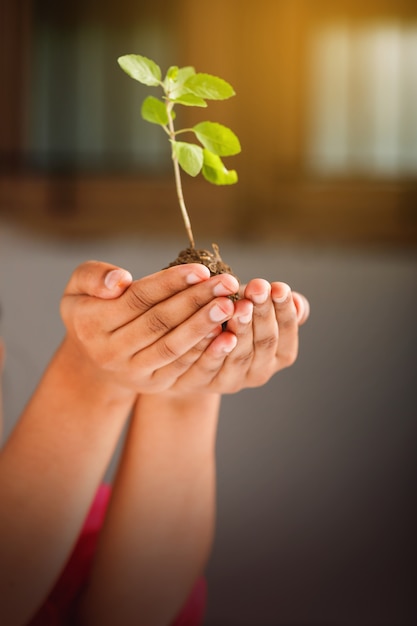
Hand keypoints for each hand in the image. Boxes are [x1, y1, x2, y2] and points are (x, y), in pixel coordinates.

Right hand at [60, 260, 239, 393]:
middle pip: (159, 322)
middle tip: (226, 283)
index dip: (171, 283)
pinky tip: (226, 333)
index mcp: (90, 323)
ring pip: (172, 346)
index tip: (201, 268)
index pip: (137, 299)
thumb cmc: (91, 308)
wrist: (93, 357)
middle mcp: (109, 352)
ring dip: (203, 325)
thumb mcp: (78, 287)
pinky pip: (181, 366)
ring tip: (229, 305)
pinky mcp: (153, 384)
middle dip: (196, 300)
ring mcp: (132, 372)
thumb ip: (94, 276)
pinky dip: (204, 350)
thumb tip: (121, 281)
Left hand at [148, 278, 309, 394]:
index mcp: (281, 354)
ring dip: (241, 329)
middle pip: (265, 341)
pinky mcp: (208, 383)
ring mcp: (235, 381)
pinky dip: (214, 349)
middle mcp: (261, 371)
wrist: (197, 356)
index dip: (284, 309)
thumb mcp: (255, 310)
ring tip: (238, 306)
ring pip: (240, 355)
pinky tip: (212, 329)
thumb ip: (276, 306)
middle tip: (258, 289)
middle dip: (263, 313)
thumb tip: (297, 302)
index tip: (279, 287)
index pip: (287, 330)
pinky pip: (210, 366)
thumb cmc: (232, 322)